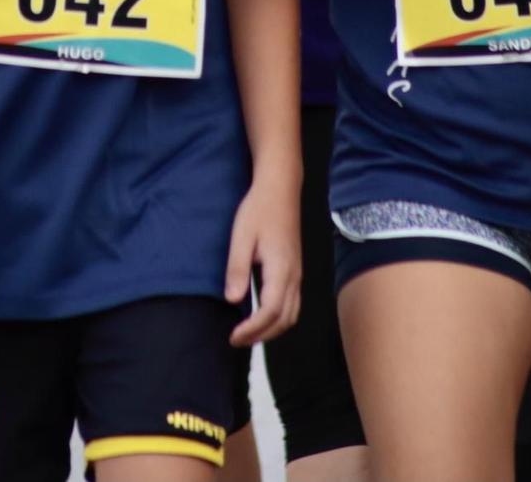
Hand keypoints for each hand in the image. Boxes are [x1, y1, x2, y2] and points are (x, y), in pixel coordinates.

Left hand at [225, 175, 301, 345]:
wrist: (280, 190)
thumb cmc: (259, 209)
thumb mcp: (241, 236)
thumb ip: (237, 269)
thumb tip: (232, 300)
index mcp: (281, 269)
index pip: (270, 311)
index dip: (252, 329)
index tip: (233, 336)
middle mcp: (294, 276)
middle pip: (284, 320)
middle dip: (261, 336)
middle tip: (236, 340)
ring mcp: (297, 274)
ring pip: (291, 315)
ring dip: (271, 330)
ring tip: (247, 334)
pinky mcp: (295, 271)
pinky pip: (292, 304)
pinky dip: (278, 319)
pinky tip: (260, 317)